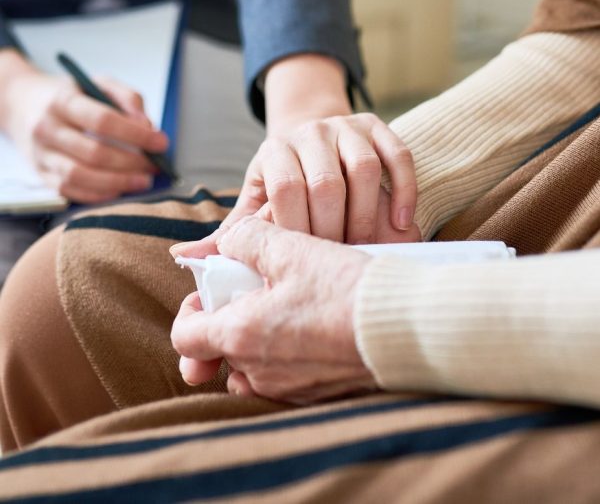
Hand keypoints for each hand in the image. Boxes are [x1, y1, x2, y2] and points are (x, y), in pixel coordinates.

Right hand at [4, 70, 168, 202]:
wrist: (23, 105)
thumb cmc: (70, 95)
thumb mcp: (98, 83)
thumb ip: (127, 98)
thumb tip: (147, 125)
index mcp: (63, 101)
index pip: (103, 120)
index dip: (136, 135)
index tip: (161, 143)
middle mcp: (47, 129)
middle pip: (94, 153)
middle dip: (131, 163)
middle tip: (155, 166)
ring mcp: (41, 155)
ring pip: (81, 177)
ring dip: (118, 183)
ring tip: (142, 181)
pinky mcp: (41, 175)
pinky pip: (71, 192)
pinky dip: (99, 195)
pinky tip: (120, 189)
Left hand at [171, 217, 377, 403]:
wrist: (406, 328)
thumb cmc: (346, 289)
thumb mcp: (292, 249)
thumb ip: (248, 239)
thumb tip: (229, 240)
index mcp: (242, 336)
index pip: (186, 337)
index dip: (191, 310)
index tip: (214, 291)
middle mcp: (260, 372)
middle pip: (223, 349)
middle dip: (232, 319)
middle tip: (258, 291)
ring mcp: (290, 389)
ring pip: (254, 366)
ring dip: (261, 339)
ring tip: (289, 306)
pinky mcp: (319, 395)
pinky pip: (287, 378)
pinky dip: (289, 354)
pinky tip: (314, 326)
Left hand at [196, 113, 415, 250]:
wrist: (314, 138)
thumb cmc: (283, 183)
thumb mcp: (255, 202)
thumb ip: (230, 232)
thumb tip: (183, 256)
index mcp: (274, 151)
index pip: (285, 189)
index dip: (295, 230)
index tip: (302, 264)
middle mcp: (310, 133)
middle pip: (326, 182)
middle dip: (333, 229)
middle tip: (336, 264)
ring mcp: (347, 127)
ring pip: (364, 169)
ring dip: (367, 215)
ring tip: (365, 249)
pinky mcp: (377, 126)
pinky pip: (398, 154)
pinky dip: (403, 190)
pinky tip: (401, 223)